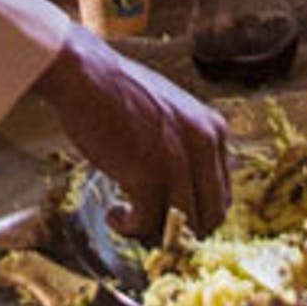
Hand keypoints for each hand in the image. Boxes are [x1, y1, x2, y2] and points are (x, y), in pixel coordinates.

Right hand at [35, 31, 229, 239]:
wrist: (84, 74)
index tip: (171, 217)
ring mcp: (177, 162)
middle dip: (181, 231)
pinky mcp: (146, 176)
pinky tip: (114, 214)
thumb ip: (186, 145)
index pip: (222, 194)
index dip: (197, 214)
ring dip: (153, 232)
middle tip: (152, 227)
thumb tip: (183, 190)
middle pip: (210, 216)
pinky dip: (129, 227)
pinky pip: (146, 223)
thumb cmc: (117, 92)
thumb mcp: (171, 113)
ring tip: (127, 217)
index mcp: (214, 129)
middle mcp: (204, 146)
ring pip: (181, 225)